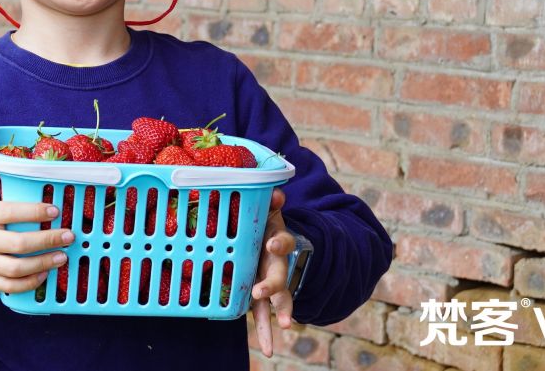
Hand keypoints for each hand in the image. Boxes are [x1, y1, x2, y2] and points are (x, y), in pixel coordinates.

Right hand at [0, 164, 72, 292]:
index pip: (9, 213)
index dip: (34, 212)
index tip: (56, 211)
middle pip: (18, 244)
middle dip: (47, 240)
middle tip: (68, 236)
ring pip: (16, 268)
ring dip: (43, 263)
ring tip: (62, 256)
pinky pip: (9, 286)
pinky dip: (30, 282)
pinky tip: (46, 273)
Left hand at [250, 187, 295, 356]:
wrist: (274, 246)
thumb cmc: (265, 227)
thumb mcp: (267, 213)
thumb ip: (270, 204)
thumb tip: (276, 193)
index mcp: (278, 243)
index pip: (284, 241)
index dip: (280, 242)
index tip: (272, 244)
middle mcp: (278, 266)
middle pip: (279, 276)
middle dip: (272, 285)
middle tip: (260, 291)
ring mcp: (272, 284)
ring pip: (278, 301)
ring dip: (278, 312)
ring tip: (282, 327)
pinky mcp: (261, 298)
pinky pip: (263, 317)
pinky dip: (264, 333)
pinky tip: (267, 350)